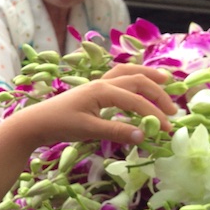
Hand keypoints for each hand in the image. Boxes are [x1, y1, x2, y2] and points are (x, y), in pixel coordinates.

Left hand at [31, 64, 175, 145]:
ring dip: (148, 76)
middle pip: (138, 80)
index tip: (168, 130)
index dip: (155, 115)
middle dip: (158, 93)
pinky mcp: (93, 91)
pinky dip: (134, 79)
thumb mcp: (88, 130)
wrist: (35, 122)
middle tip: (174, 111)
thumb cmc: (59, 125)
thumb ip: (116, 131)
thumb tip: (144, 136)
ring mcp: (97, 84)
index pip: (137, 101)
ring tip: (166, 81)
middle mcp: (102, 82)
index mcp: (102, 90)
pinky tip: (140, 86)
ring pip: (128, 73)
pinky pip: (119, 78)